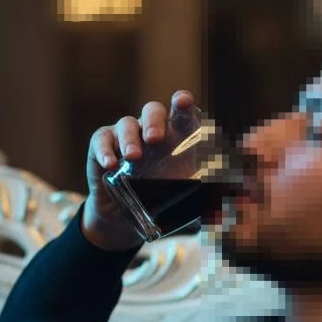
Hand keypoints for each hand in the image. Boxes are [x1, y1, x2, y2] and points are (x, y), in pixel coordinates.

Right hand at [83, 90, 198, 249]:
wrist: (122, 220)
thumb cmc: (156, 200)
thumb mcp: (179, 200)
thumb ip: (199, 200)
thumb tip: (220, 212)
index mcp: (172, 137)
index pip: (179, 113)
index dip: (182, 103)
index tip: (183, 101)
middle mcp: (148, 130)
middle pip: (152, 111)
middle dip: (155, 121)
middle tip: (156, 139)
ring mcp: (124, 136)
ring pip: (127, 124)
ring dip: (130, 139)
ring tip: (133, 157)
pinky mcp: (101, 146)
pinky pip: (101, 139)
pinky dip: (104, 150)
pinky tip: (110, 164)